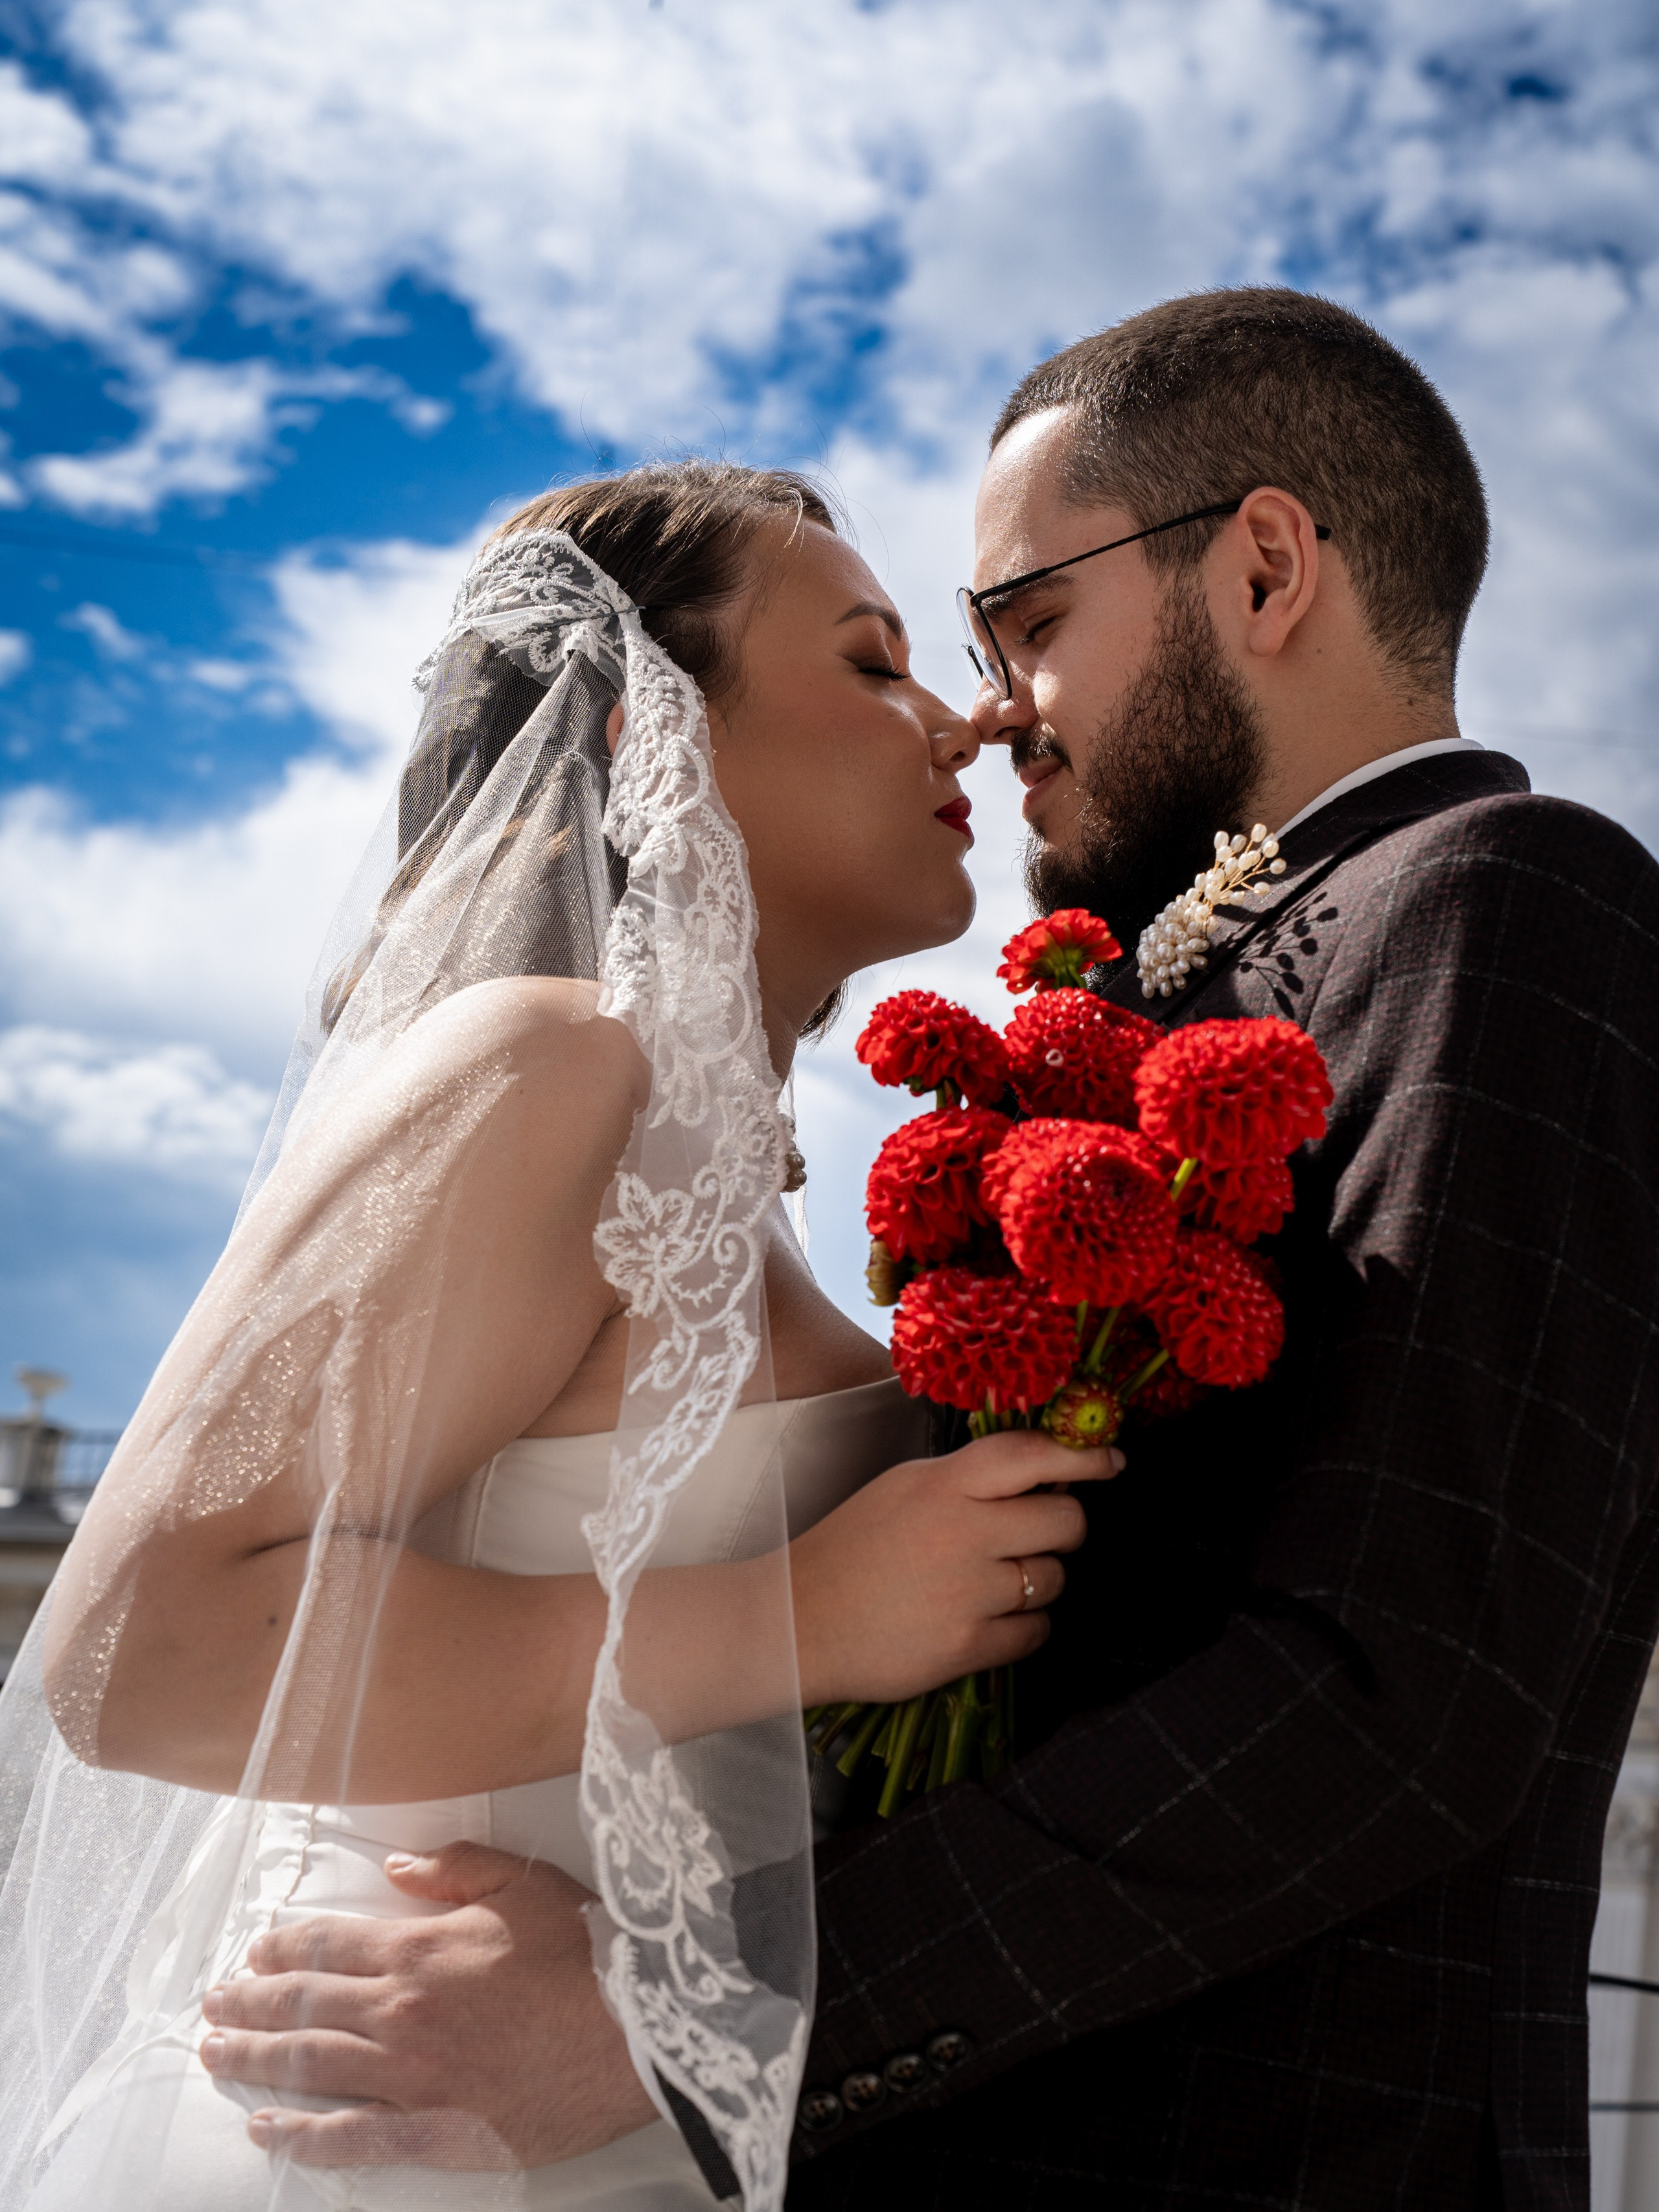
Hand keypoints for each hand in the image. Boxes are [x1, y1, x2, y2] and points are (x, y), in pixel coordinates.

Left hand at [199, 1843, 658, 2168]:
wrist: (638, 2030)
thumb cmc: (587, 1954)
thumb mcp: (526, 1883)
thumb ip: (457, 1869)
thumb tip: (399, 1864)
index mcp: (419, 1948)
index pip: (325, 1944)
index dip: (281, 1946)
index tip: (254, 1951)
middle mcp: (399, 2011)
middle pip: (301, 2004)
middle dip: (248, 2002)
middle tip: (213, 2004)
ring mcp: (410, 2075)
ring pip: (308, 2066)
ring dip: (253, 2059)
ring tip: (216, 2055)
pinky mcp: (433, 2130)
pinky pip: (351, 2137)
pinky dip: (301, 2135)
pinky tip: (267, 2129)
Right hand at [790, 1427, 1123, 1706]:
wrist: (796, 1621)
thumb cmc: (850, 1550)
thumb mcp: (902, 1489)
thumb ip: (966, 1479)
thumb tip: (1037, 1473)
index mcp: (941, 1484)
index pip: (1030, 1454)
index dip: (1082, 1456)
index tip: (1111, 1460)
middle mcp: (961, 1532)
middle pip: (1064, 1521)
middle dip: (1063, 1528)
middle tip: (1038, 1535)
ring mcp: (967, 1593)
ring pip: (1053, 1580)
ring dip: (1038, 1582)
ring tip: (991, 1584)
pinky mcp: (967, 1646)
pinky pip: (1035, 1632)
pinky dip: (1022, 1628)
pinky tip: (984, 1620)